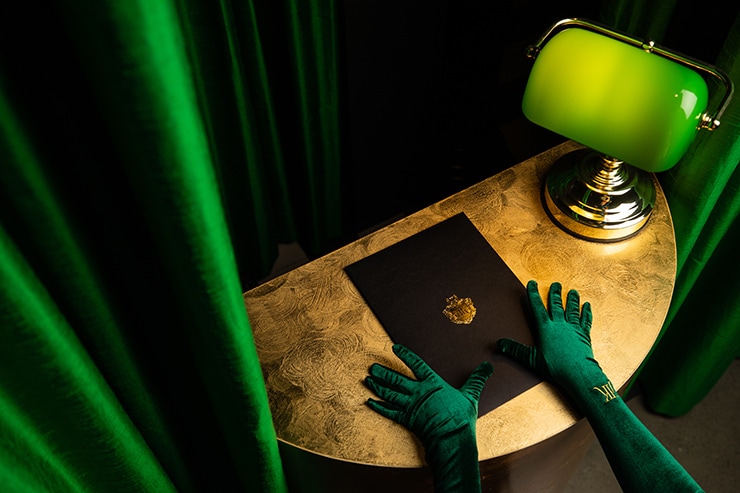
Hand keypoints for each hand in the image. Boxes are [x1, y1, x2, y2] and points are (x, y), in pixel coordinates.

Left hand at [366, 344, 491, 445]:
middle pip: (397, 379)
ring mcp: (411, 406)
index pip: (417, 365)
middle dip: (384, 372)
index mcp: (432, 384)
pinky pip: (389, 411)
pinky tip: (370, 402)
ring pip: (390, 394)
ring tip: (369, 379)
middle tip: (373, 367)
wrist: (452, 438)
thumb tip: (487, 367)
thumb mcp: (471, 395)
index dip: (405, 355)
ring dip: (378, 386)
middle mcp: (418, 393)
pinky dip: (379, 406)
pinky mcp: (407, 420)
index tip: (394, 348)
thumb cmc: (460, 418)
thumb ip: (477, 379)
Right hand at [498, 280, 604, 396]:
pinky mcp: (584, 335)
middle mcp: (560, 325)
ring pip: (572, 309)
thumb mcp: (531, 359)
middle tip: (556, 284)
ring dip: (572, 300)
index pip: (537, 307)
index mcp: (546, 328)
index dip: (533, 294)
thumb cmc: (555, 367)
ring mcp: (573, 328)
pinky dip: (586, 312)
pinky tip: (587, 306)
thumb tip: (500, 343)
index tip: (532, 284)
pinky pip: (585, 320)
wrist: (578, 374)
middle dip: (555, 293)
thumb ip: (515, 349)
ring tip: (572, 291)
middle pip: (556, 305)